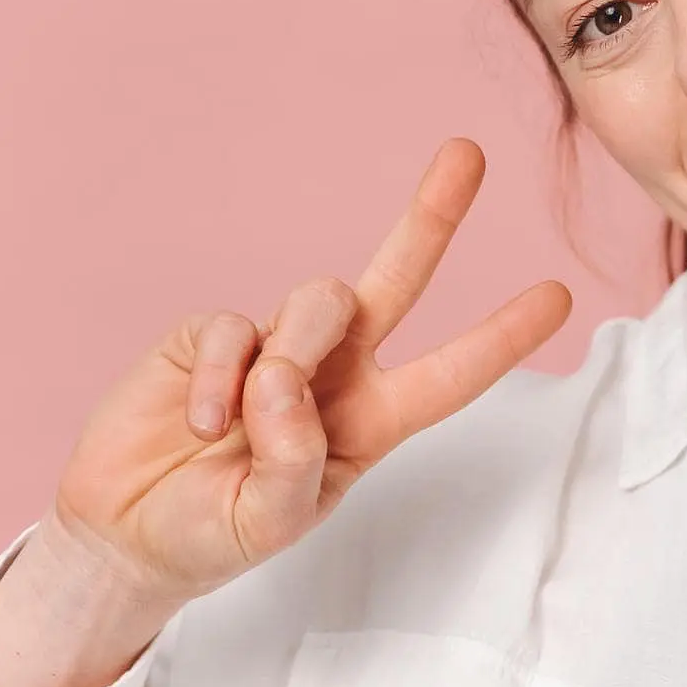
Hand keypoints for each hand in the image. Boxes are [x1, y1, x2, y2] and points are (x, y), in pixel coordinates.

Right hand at [46, 137, 572, 608]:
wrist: (126, 534)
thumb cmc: (212, 532)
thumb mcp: (270, 523)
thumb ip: (294, 461)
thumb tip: (289, 385)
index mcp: (371, 422)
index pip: (452, 376)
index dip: (503, 336)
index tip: (559, 294)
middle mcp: (334, 373)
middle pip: (398, 279)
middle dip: (432, 215)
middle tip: (469, 152)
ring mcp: (274, 346)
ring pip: (320, 301)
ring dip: (291, 361)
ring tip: (242, 425)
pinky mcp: (209, 336)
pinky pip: (233, 327)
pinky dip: (220, 377)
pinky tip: (200, 420)